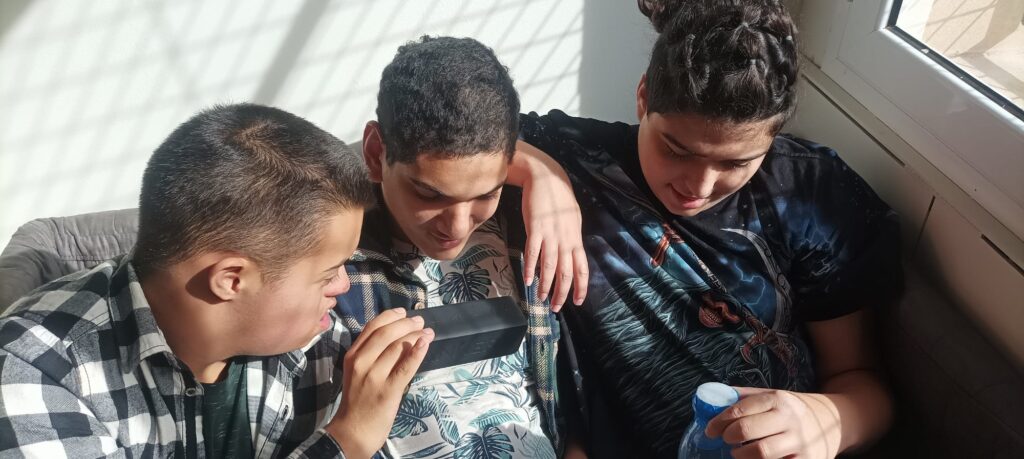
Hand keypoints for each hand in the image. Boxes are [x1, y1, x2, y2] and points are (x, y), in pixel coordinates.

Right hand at [325, 308, 434, 458]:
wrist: (353, 430)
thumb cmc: (358, 399)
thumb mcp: (357, 371)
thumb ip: (371, 353)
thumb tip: (396, 333)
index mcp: (353, 355)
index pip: (373, 326)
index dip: (391, 316)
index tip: (404, 312)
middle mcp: (361, 362)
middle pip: (387, 333)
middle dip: (407, 324)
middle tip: (420, 322)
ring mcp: (374, 376)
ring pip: (398, 347)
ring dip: (416, 336)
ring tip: (428, 332)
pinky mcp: (388, 390)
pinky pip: (405, 367)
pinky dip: (418, 352)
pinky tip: (426, 343)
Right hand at [513, 141, 588, 311]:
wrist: (546, 178)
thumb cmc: (559, 200)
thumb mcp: (572, 220)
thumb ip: (571, 239)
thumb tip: (571, 255)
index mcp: (575, 239)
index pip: (582, 268)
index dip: (581, 287)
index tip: (577, 302)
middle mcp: (565, 240)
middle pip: (566, 273)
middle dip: (561, 293)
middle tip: (556, 308)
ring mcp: (550, 235)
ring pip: (550, 267)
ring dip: (546, 286)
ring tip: (541, 298)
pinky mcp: (535, 229)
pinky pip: (533, 253)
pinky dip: (530, 268)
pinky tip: (528, 280)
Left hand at [705, 387, 840, 458]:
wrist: (833, 421)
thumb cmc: (793, 410)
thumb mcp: (774, 396)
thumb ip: (745, 397)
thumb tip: (712, 398)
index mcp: (777, 399)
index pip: (740, 410)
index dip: (719, 421)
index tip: (710, 430)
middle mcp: (789, 419)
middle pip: (746, 430)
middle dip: (728, 437)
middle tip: (724, 441)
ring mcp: (799, 441)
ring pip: (761, 453)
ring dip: (742, 455)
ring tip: (738, 453)